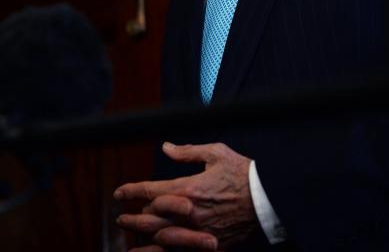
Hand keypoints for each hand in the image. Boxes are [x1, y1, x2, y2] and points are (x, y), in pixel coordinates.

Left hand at [113, 142, 258, 250]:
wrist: (269, 199)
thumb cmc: (243, 173)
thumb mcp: (216, 153)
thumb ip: (187, 152)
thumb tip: (166, 147)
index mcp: (188, 188)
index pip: (149, 190)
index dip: (130, 191)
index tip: (119, 192)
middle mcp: (188, 213)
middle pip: (149, 218)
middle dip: (131, 218)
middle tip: (121, 217)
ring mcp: (198, 231)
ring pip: (161, 239)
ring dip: (143, 238)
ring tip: (131, 239)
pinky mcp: (210, 244)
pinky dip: (165, 251)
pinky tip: (155, 250)